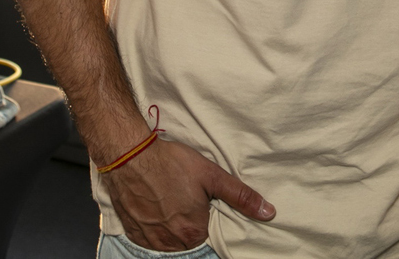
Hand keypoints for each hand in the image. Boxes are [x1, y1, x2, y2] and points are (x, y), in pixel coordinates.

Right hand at [100, 134, 273, 250]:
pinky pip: (149, 238)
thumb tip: (269, 212)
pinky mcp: (132, 232)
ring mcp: (150, 239)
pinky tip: (155, 207)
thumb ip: (241, 196)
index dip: (206, 218)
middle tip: (184, 198)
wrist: (129, 156)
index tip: (200, 203)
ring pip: (168, 241)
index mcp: (193, 232)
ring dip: (172, 227)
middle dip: (190, 223)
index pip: (208, 235)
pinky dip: (154, 227)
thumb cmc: (171, 164)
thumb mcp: (212, 175)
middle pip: (188, 240)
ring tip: (170, 201)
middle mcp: (171, 242)